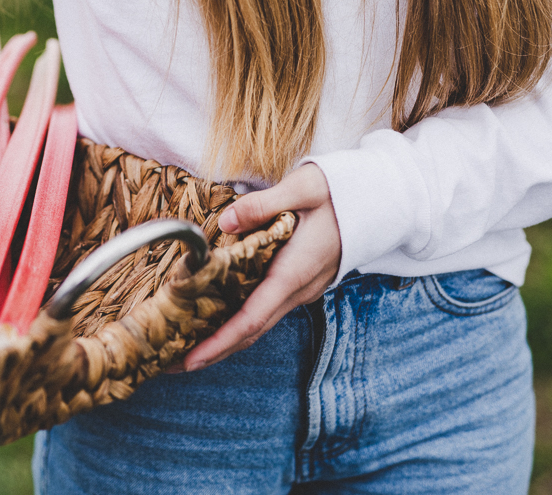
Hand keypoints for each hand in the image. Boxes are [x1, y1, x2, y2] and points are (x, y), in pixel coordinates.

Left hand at [184, 164, 340, 371]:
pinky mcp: (300, 283)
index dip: (218, 342)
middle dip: (210, 351)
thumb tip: (224, 223)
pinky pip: (264, 310)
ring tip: (183, 345)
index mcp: (294, 272)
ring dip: (222, 339)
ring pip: (257, 324)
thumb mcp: (304, 187)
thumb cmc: (341, 191)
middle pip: (250, 332)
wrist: (382, 200)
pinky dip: (237, 322)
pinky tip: (214, 319)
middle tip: (169, 364)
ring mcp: (301, 289)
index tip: (189, 359)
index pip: (251, 318)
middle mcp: (298, 289)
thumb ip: (262, 204)